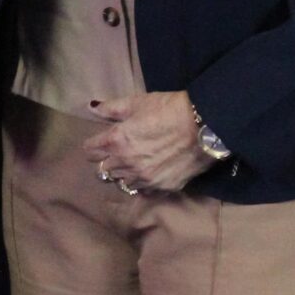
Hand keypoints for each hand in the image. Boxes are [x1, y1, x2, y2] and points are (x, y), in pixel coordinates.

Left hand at [83, 91, 211, 195]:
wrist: (204, 127)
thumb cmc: (169, 109)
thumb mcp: (138, 102)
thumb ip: (112, 108)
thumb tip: (92, 107)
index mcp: (116, 141)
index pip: (90, 152)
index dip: (93, 146)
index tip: (100, 142)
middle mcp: (126, 164)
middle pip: (103, 171)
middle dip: (107, 161)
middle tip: (117, 153)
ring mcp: (144, 179)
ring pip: (122, 184)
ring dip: (123, 175)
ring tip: (133, 164)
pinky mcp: (161, 187)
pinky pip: (144, 191)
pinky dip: (142, 184)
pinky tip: (149, 174)